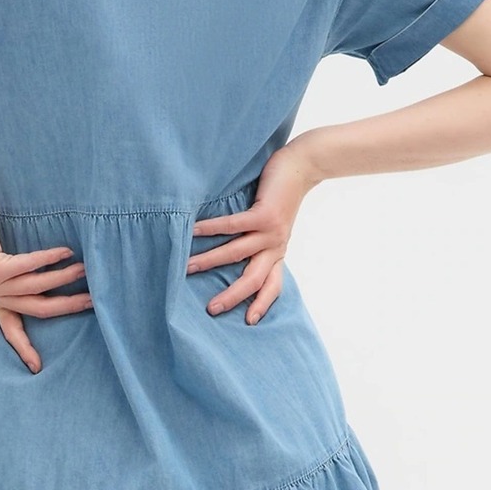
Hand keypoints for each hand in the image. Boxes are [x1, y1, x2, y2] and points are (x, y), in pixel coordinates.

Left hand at [0, 196, 92, 373]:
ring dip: (65, 278)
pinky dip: (50, 259)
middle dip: (68, 307)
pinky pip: (29, 265)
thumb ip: (22, 272)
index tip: (37, 368)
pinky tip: (66, 252)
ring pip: (38, 287)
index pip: (12, 330)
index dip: (25, 349)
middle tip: (93, 303)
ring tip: (85, 270)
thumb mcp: (1, 262)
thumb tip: (61, 268)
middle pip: (39, 310)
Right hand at [186, 131, 328, 323]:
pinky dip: (212, 229)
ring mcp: (271, 232)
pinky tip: (194, 230)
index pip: (272, 285)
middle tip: (211, 309)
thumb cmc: (281, 195)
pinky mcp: (265, 214)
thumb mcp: (271, 225)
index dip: (262, 304)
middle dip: (233, 296)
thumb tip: (227, 252)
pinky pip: (234, 226)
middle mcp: (275, 246)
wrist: (303, 167)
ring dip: (211, 261)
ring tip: (188, 268)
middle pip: (254, 280)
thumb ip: (255, 240)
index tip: (249, 322)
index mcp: (277, 252)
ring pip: (238, 254)